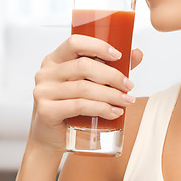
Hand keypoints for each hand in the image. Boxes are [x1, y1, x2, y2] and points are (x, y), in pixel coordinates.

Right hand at [28, 34, 142, 153]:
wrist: (52, 138)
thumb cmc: (71, 106)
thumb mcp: (88, 82)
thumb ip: (110, 67)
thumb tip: (137, 53)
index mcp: (55, 59)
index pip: (74, 42)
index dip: (98, 46)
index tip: (118, 55)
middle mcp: (46, 72)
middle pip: (83, 66)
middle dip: (111, 75)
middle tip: (128, 85)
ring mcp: (43, 91)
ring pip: (83, 87)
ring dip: (110, 94)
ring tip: (126, 100)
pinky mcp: (46, 111)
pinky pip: (79, 106)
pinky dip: (101, 108)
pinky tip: (114, 112)